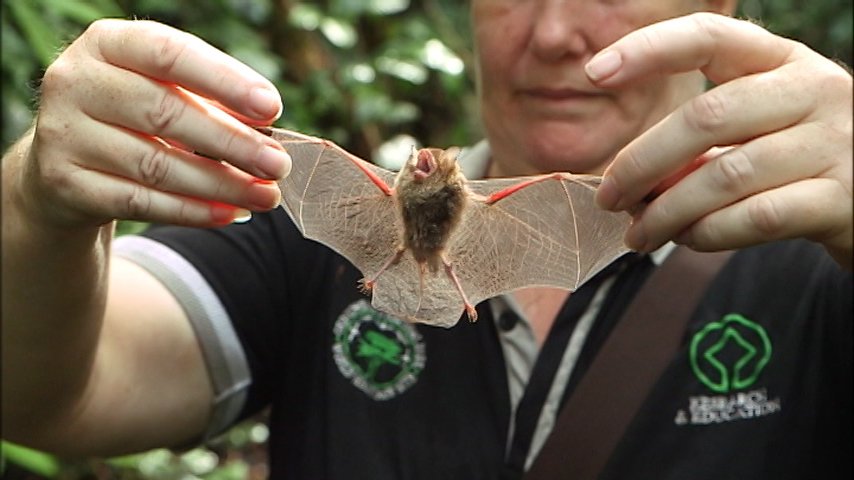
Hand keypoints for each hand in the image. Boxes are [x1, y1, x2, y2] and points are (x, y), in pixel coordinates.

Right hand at [22, 19, 290, 227]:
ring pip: (156, 165)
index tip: (272, 108)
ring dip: (221, 184)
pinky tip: (230, 213)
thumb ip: (210, 99)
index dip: (224, 81)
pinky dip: (192, 211)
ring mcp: (63, 134)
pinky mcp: (64, 184)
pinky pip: (140, 202)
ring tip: (266, 195)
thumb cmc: (134, 117)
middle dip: (232, 143)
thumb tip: (266, 127)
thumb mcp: (164, 91)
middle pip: (165, 114)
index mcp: (107, 42)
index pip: (169, 54)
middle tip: (278, 164)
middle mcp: (75, 81)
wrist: (64, 164)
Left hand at [589, 13, 851, 265]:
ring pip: (725, 174)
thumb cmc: (800, 159)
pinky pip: (755, 217)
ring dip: (666, 210)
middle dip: (641, 161)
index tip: (594, 72)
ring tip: (638, 233)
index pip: (709, 38)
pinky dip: (707, 232)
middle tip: (608, 196)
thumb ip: (701, 141)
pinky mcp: (841, 200)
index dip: (649, 49)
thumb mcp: (760, 128)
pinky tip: (686, 240)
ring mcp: (834, 143)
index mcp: (783, 61)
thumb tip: (626, 176)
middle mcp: (815, 90)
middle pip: (706, 116)